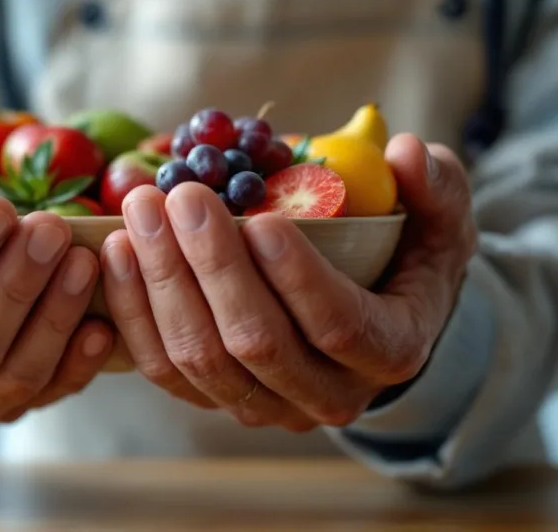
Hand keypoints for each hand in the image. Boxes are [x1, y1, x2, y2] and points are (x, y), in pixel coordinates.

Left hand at [101, 134, 475, 429]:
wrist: (372, 321)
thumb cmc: (407, 261)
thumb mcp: (441, 221)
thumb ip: (436, 188)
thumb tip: (408, 153)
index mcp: (389, 351)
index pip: (338, 327)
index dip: (297, 278)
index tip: (259, 218)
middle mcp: (326, 394)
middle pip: (255, 345)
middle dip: (210, 267)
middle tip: (179, 197)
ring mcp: (265, 405)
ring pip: (200, 361)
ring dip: (162, 284)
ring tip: (139, 214)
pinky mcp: (215, 398)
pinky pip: (163, 369)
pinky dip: (134, 312)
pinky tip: (116, 253)